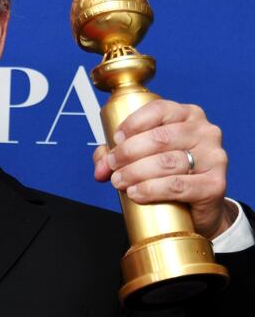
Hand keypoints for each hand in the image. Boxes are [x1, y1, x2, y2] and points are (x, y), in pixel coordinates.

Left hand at [93, 99, 237, 239]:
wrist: (198, 206)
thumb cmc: (169, 173)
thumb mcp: (143, 156)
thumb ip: (116, 155)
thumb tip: (100, 168)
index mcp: (187, 115)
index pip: (158, 110)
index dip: (132, 124)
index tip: (115, 140)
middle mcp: (205, 131)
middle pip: (160, 138)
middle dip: (128, 152)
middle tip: (113, 165)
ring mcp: (214, 157)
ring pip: (167, 162)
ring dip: (135, 172)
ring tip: (119, 181)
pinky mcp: (215, 184)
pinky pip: (178, 185)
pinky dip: (152, 189)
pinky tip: (136, 193)